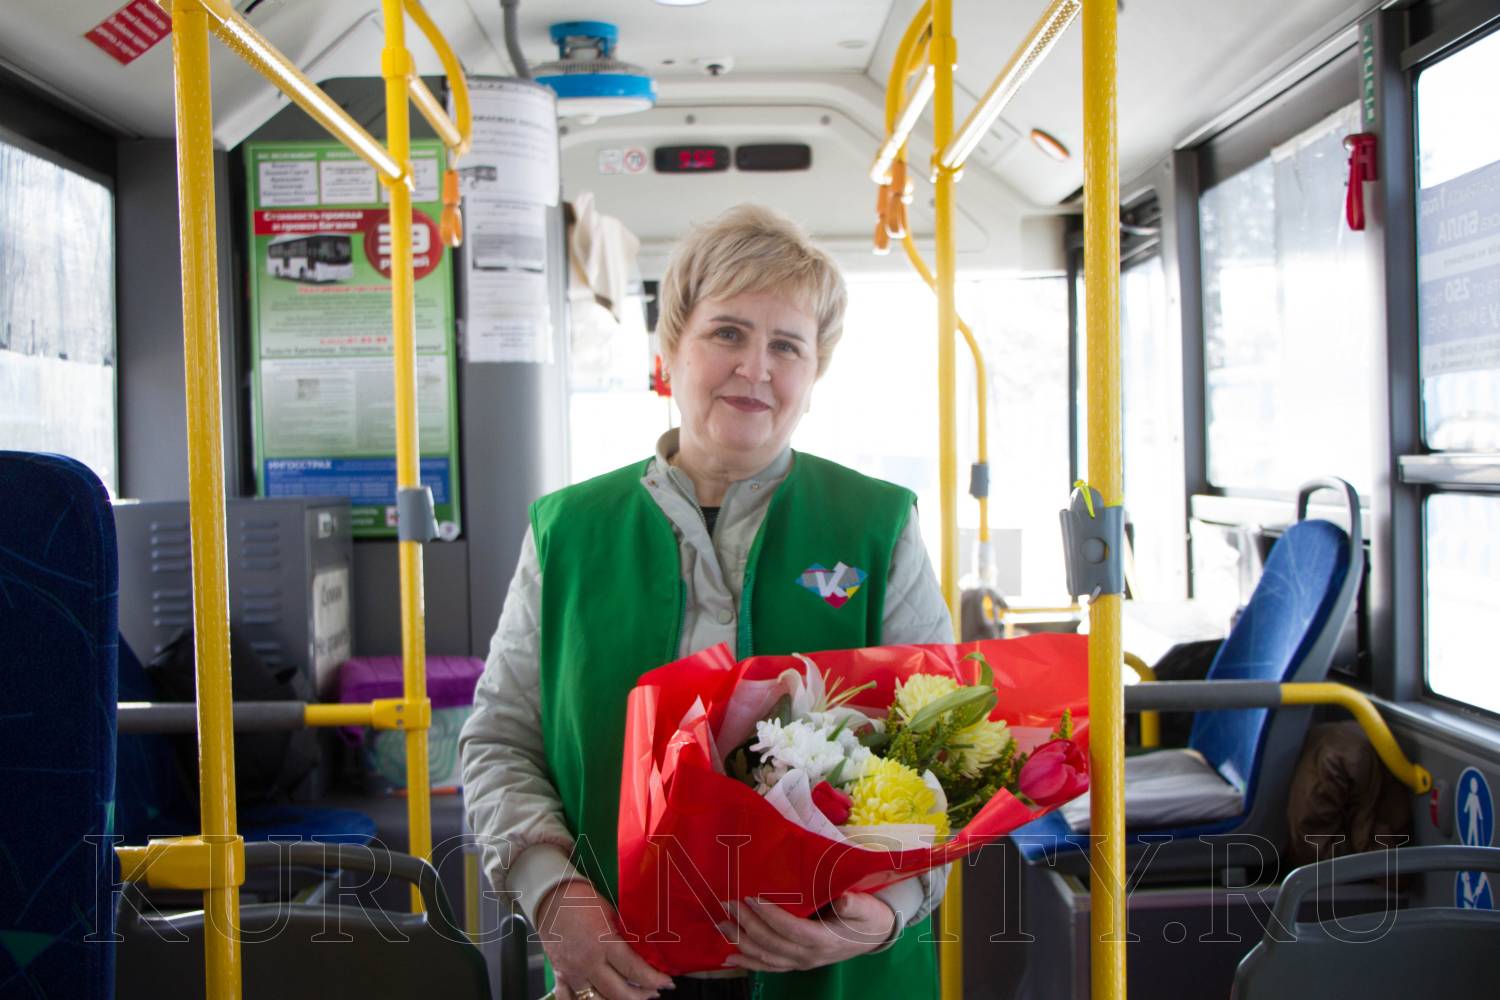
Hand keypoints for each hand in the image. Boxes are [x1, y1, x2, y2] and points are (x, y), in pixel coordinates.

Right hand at [534, 878, 673, 999]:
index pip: (634, 970)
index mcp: (604, 943)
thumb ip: (623, 935)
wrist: (550, 898)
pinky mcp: (560, 975)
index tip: (667, 983)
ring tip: (630, 997)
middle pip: (618, 993)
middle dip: (640, 996)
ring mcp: (572, 973)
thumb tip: (641, 949)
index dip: (654, 980)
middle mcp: (588, 963)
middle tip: (653, 993)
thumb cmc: (581, 900)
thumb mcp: (610, 913)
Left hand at [719, 893, 895, 972]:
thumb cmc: (869, 917)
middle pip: (772, 943)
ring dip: (741, 942)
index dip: (769, 915)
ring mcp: (802, 962)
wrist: (874, 936)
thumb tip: (846, 901)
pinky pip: (768, 966)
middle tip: (728, 904)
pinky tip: (729, 957)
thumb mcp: (867, 907)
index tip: (751, 897)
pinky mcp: (797, 963)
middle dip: (747, 924)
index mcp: (824, 940)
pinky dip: (748, 962)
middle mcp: (809, 956)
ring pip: (766, 957)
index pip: (790, 929)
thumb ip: (855, 905)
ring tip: (721, 925)